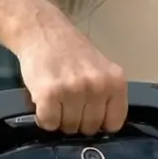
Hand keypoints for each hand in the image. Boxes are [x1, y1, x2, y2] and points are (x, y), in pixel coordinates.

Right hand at [14, 20, 128, 135]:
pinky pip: (49, 123)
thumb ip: (106, 95)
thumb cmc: (70, 50)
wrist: (42, 30)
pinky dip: (43, 118)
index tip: (88, 115)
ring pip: (68, 127)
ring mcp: (74, 90)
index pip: (114, 123)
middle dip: (77, 121)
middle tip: (67, 103)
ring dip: (59, 119)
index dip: (98, 123)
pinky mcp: (49, 94)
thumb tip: (101, 127)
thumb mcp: (100, 69)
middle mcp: (98, 86)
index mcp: (115, 81)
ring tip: (55, 99)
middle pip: (89, 128)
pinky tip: (43, 101)